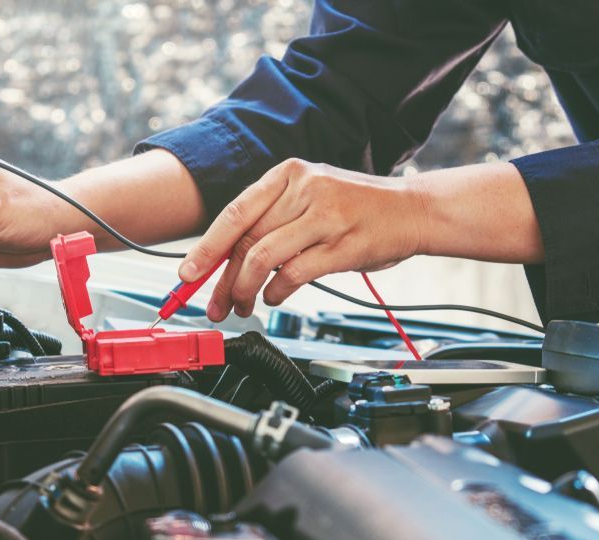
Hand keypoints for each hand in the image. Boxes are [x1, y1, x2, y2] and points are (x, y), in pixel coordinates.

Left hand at [179, 158, 428, 320]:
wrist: (412, 209)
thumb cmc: (354, 208)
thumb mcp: (308, 198)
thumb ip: (270, 221)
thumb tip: (221, 259)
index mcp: (287, 175)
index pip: (234, 213)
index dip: (206, 248)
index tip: (187, 274)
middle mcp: (304, 190)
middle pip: (246, 241)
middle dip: (222, 280)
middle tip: (214, 305)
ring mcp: (325, 216)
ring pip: (263, 258)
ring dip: (245, 290)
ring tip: (242, 306)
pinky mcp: (343, 245)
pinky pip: (294, 274)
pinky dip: (276, 292)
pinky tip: (273, 297)